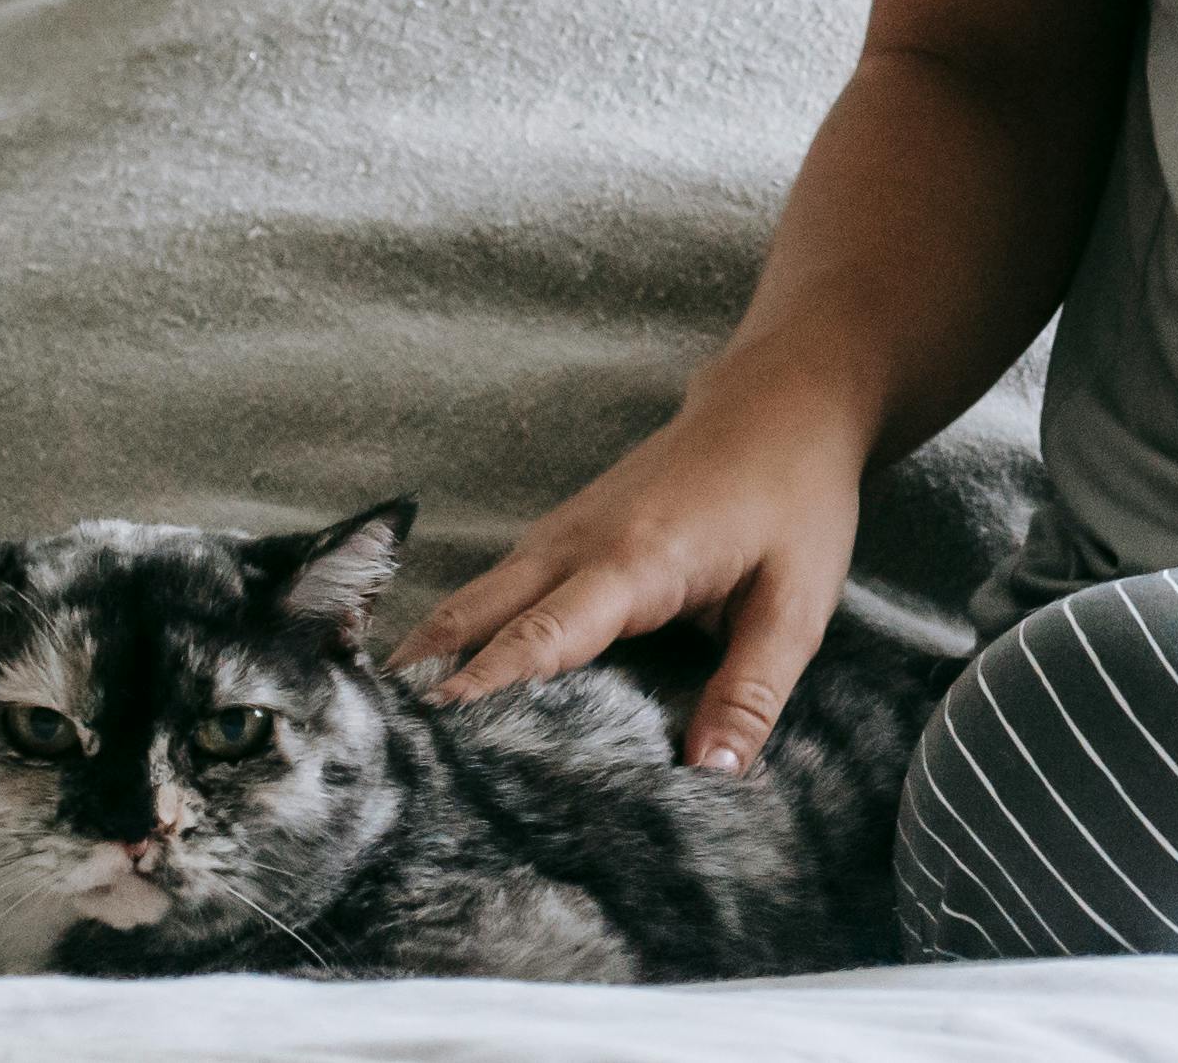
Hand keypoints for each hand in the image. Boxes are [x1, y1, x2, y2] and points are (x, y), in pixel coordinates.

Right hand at [376, 369, 866, 770]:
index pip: (539, 636)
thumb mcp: (796, 602)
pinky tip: (440, 690)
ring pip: (471, 604)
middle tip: (380, 765)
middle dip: (423, 688)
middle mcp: (575, 544)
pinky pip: (492, 593)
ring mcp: (559, 534)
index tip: (428, 741)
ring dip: (429, 665)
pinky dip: (457, 639)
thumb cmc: (793, 497)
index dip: (482, 690)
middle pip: (474, 619)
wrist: (780, 400)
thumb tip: (712, 777)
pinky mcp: (560, 537)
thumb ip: (751, 691)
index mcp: (633, 560)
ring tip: (388, 745)